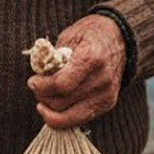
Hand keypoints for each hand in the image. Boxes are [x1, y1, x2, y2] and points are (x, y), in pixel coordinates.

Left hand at [27, 14, 125, 128]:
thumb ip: (53, 57)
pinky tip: (53, 108)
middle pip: (62, 102)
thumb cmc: (90, 35)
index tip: (32, 81)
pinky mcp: (107, 104)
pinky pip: (80, 119)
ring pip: (69, 116)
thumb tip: (38, 74)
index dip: (42, 86)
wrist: (120, 39)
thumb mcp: (69, 37)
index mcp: (91, 58)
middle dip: (42, 97)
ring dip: (50, 110)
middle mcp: (101, 80)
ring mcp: (106, 95)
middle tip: (35, 87)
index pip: (61, 84)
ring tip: (43, 98)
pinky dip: (62, 117)